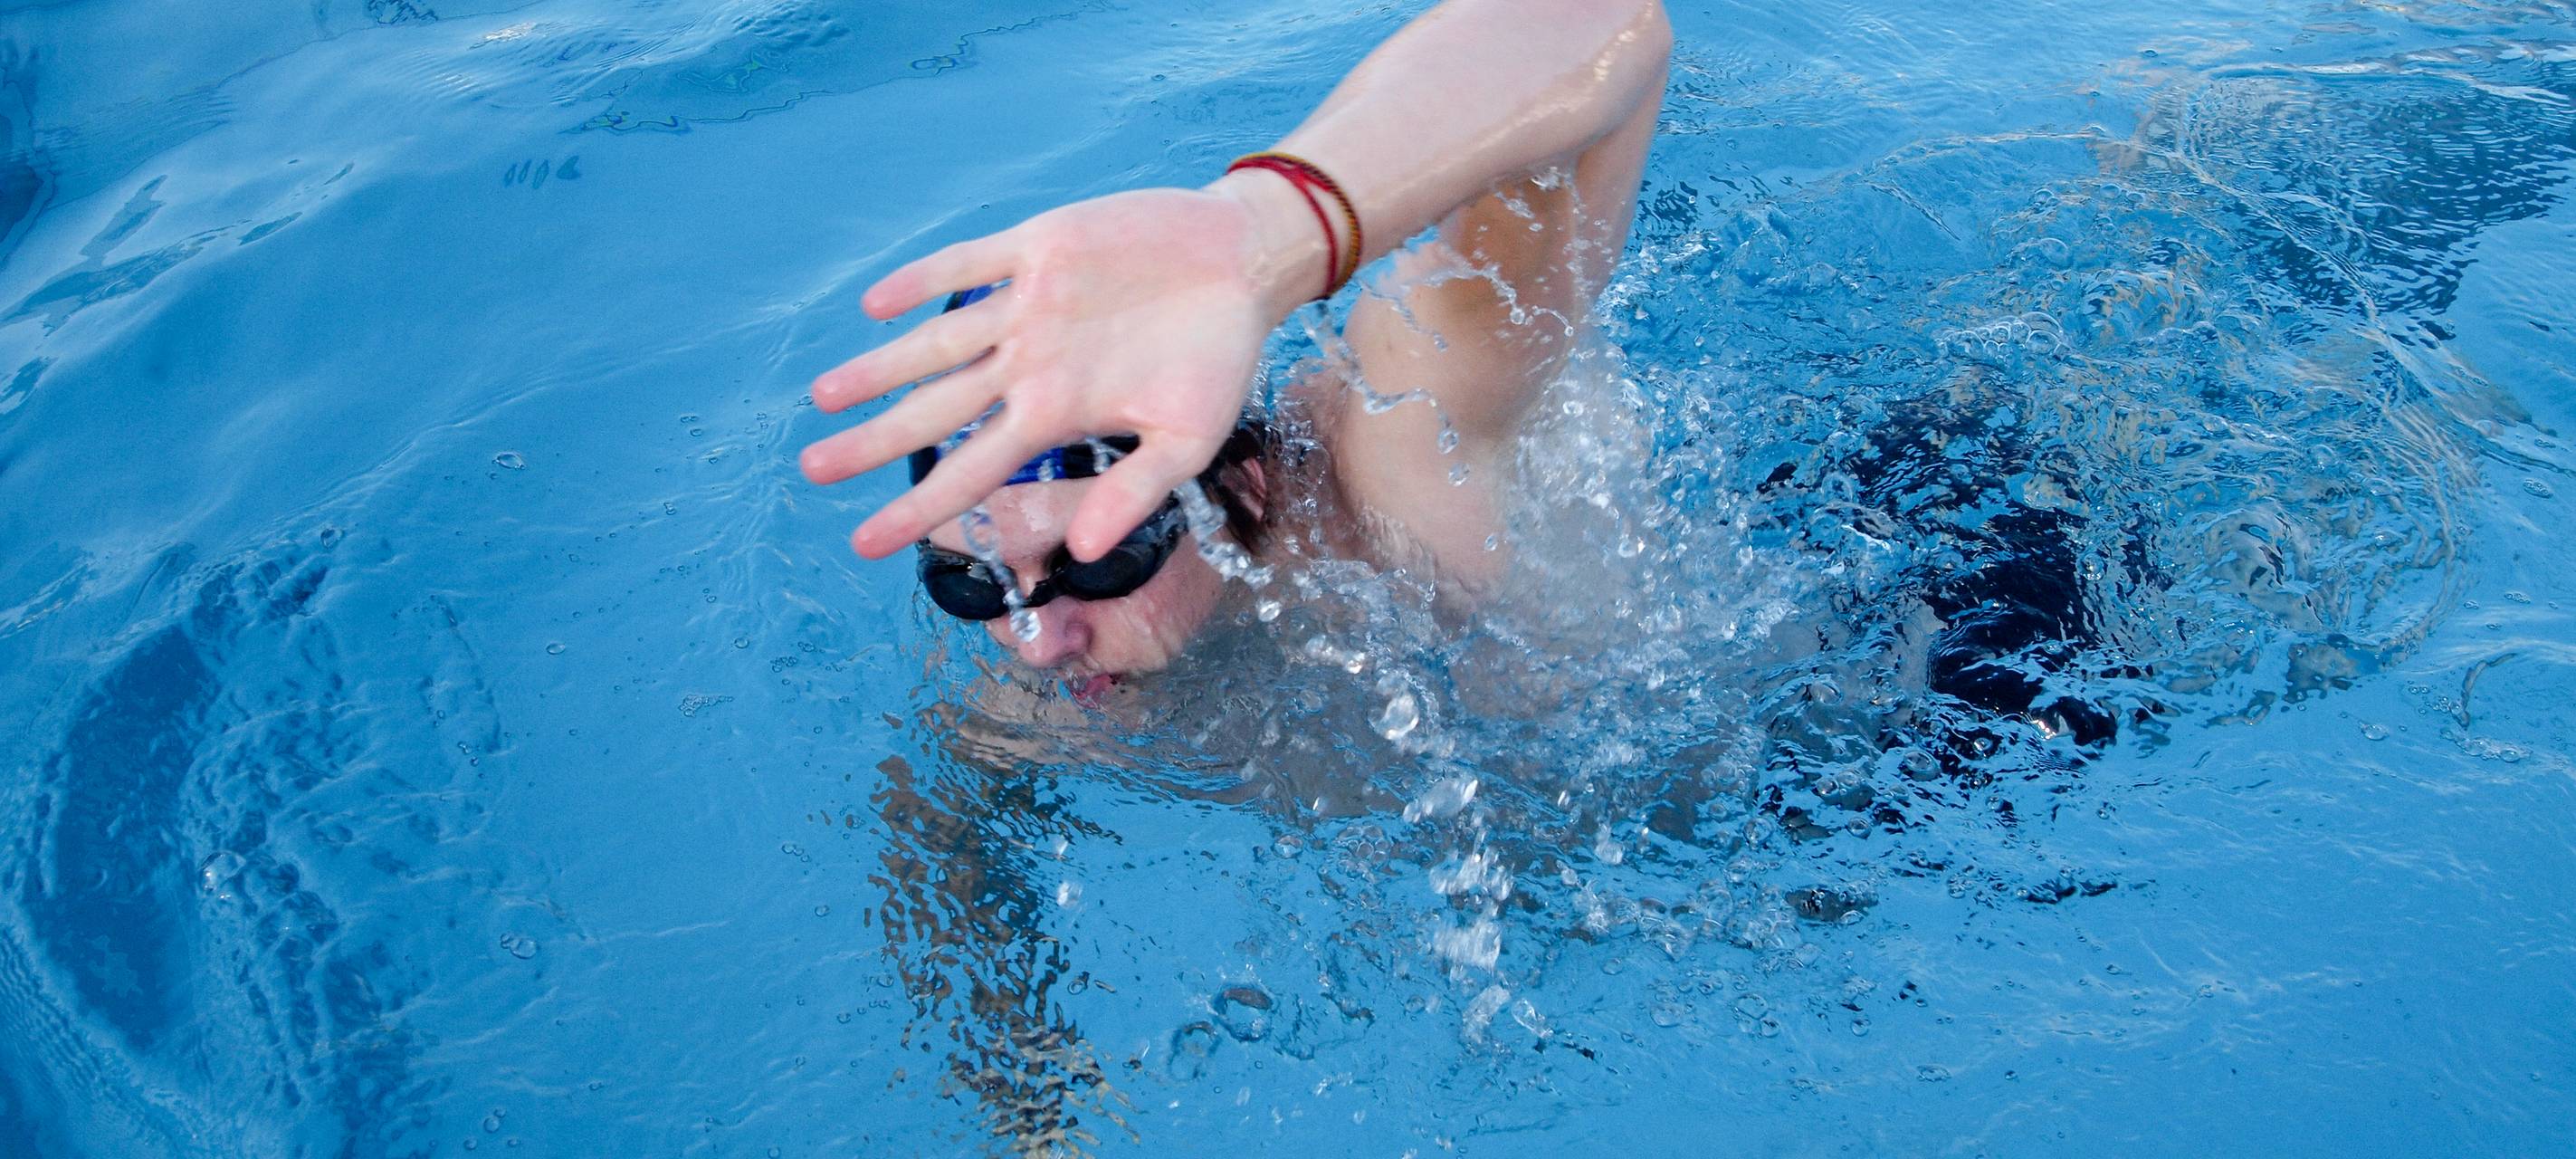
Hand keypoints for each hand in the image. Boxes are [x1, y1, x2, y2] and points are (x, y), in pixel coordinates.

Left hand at [799, 177, 1324, 560]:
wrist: (1242, 264)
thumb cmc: (1217, 358)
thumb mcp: (1190, 438)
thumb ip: (1136, 492)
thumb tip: (1081, 553)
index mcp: (1056, 413)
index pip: (973, 471)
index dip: (918, 509)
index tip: (864, 544)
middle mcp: (1028, 364)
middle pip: (935, 410)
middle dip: (873, 441)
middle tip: (812, 470)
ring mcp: (1028, 305)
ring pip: (936, 342)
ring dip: (880, 367)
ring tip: (823, 397)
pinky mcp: (1039, 246)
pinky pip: (969, 264)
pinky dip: (925, 282)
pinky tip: (876, 306)